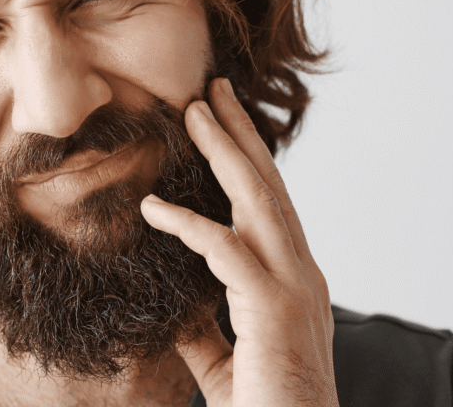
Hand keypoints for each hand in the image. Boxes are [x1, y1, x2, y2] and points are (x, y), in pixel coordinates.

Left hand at [140, 78, 337, 405]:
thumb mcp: (222, 361)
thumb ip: (200, 330)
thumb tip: (169, 305)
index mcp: (293, 281)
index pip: (269, 207)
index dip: (245, 164)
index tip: (220, 128)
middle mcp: (300, 274)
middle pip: (268, 188)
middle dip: (239, 135)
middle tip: (212, 90)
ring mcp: (293, 286)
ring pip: (258, 200)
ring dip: (225, 151)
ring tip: (195, 109)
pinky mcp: (273, 307)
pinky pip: (224, 250)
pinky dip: (187, 223)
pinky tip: (152, 207)